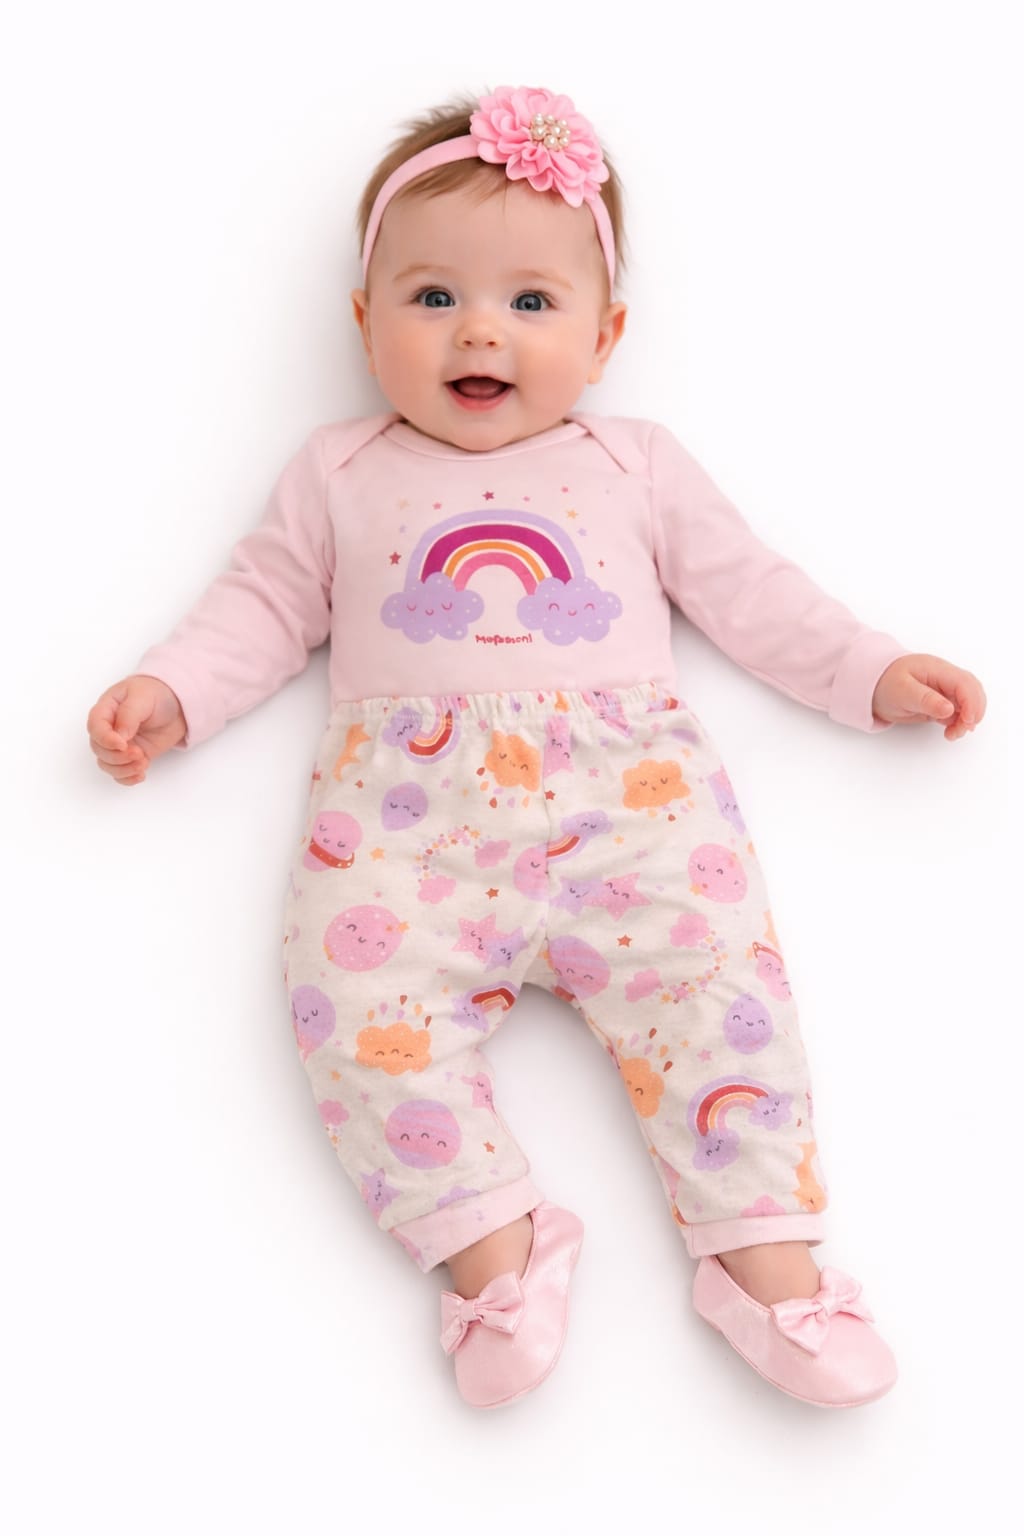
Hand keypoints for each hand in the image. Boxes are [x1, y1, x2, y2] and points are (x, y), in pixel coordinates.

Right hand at [86, 675, 187, 785]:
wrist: (177, 703)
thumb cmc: (156, 693)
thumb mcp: (142, 697)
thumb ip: (129, 715)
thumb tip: (119, 736)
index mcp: (106, 710)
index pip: (95, 728)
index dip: (105, 739)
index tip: (122, 744)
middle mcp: (109, 729)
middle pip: (99, 749)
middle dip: (117, 756)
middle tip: (139, 753)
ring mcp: (120, 745)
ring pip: (107, 764)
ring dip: (123, 769)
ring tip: (143, 762)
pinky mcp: (132, 756)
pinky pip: (121, 773)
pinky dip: (128, 778)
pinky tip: (141, 774)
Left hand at [871, 653, 985, 740]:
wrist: (872, 687)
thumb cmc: (885, 684)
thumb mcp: (902, 692)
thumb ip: (926, 699)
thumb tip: (949, 709)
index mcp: (938, 670)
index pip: (965, 683)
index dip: (971, 702)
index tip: (967, 721)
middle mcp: (945, 678)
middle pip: (973, 692)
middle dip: (974, 712)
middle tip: (962, 730)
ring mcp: (944, 690)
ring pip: (968, 703)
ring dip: (967, 720)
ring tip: (953, 734)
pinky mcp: (941, 702)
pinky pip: (958, 711)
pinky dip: (960, 722)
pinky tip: (952, 732)